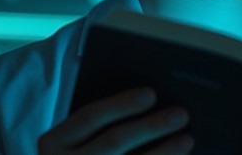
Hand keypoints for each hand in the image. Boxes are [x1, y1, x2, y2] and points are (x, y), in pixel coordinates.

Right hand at [37, 87, 192, 154]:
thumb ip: (99, 127)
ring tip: (187, 140)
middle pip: (114, 142)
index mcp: (54, 143)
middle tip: (181, 114)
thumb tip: (149, 102)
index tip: (151, 94)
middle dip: (150, 127)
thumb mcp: (75, 141)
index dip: (121, 104)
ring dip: (163, 154)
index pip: (91, 117)